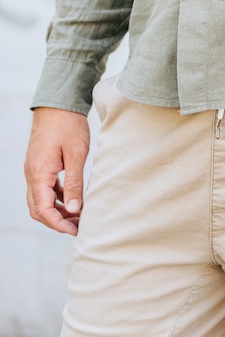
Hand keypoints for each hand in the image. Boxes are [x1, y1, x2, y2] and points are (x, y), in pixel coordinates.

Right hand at [24, 108, 89, 235]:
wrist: (58, 105)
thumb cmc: (68, 126)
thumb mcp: (76, 154)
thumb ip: (74, 182)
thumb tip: (75, 208)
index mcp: (38, 173)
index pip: (43, 209)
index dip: (58, 224)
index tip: (76, 231)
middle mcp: (32, 174)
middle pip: (39, 209)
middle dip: (57, 222)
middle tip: (80, 227)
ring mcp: (35, 170)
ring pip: (41, 200)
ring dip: (58, 211)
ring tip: (80, 216)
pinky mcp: (41, 166)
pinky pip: (46, 189)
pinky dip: (58, 198)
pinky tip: (75, 200)